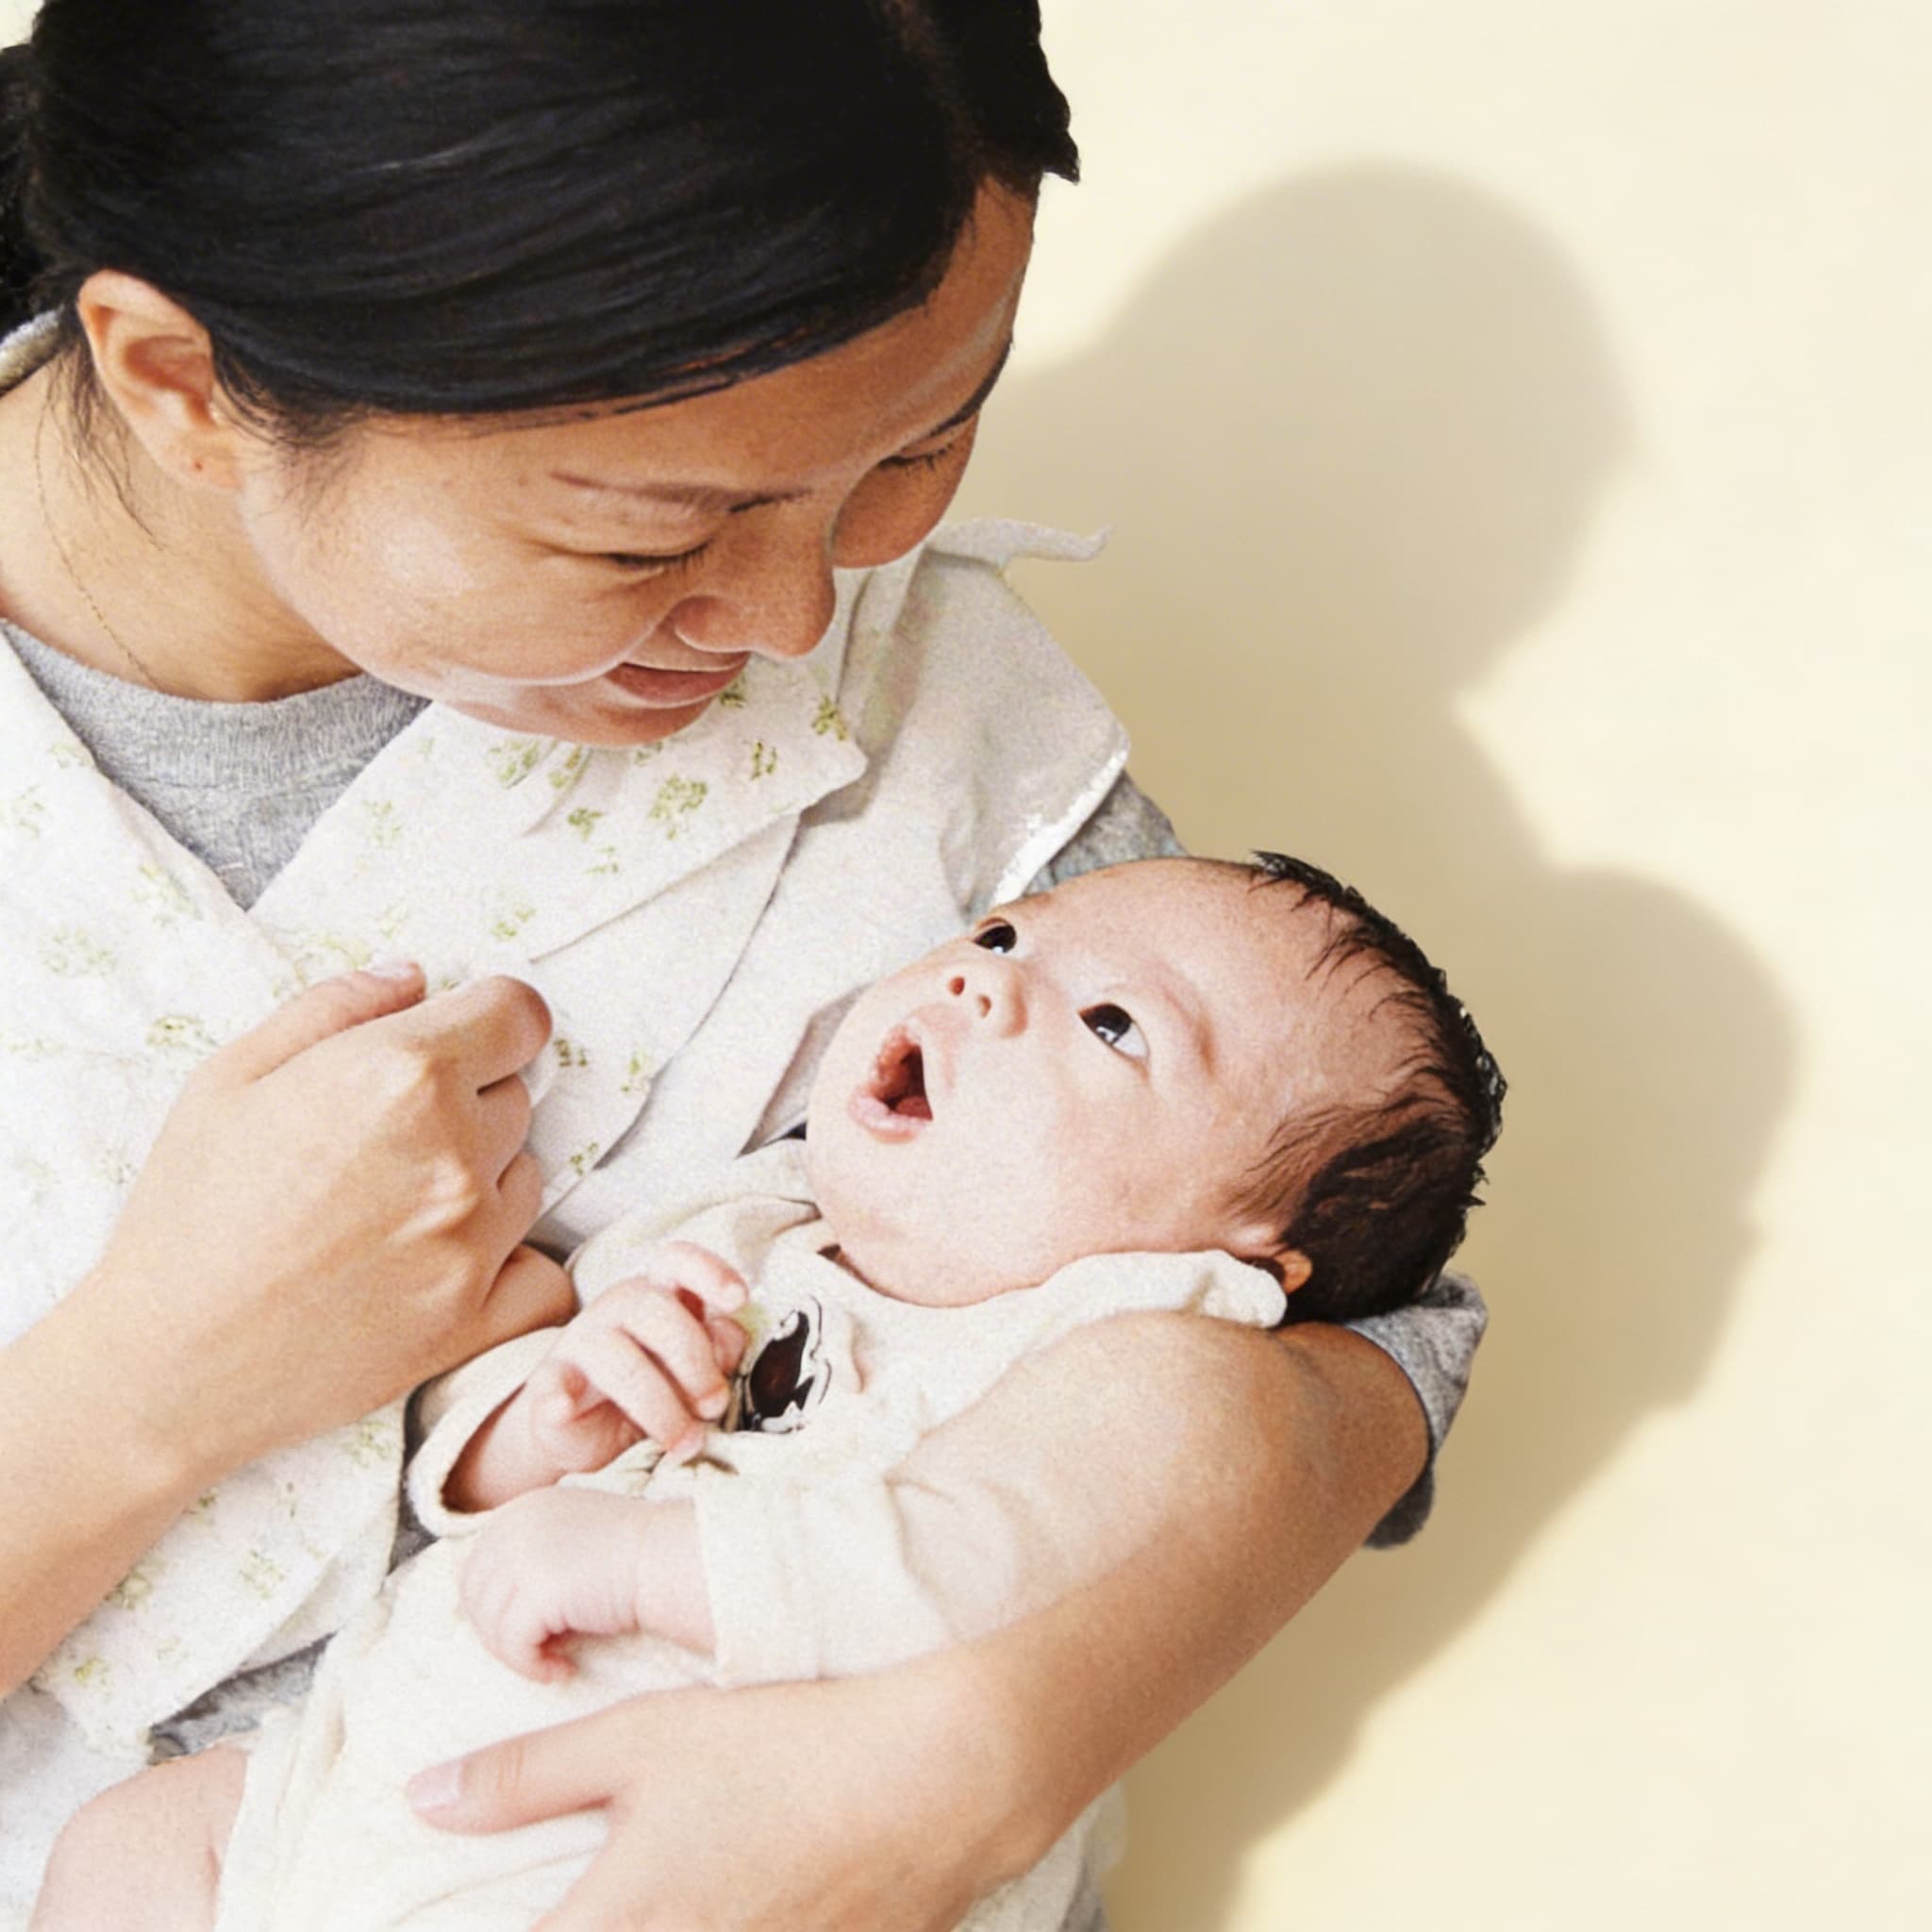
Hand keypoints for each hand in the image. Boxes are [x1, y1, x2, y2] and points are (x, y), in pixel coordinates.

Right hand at [71, 966, 575, 1481]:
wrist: (164, 1365)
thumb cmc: (186, 1213)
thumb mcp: (230, 1077)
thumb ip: (335, 1006)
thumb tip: (414, 977)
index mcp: (403, 1075)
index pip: (519, 1013)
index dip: (491, 1020)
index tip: (463, 1040)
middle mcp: (455, 1152)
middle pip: (516, 1096)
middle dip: (468, 1103)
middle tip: (385, 1143)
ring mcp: (475, 1240)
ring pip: (526, 1177)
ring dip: (485, 1181)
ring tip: (393, 1209)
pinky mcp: (479, 1318)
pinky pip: (544, 1271)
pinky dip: (512, 1266)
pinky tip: (448, 1265)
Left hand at [409, 1655, 1025, 1931]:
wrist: (933, 1777)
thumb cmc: (783, 1742)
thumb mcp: (644, 1736)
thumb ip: (526, 1775)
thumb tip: (421, 1800)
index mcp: (614, 1927)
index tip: (450, 1922)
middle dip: (572, 1929)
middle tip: (581, 1899)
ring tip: (648, 1897)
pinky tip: (717, 1907)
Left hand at [460, 1489, 651, 1681]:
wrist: (670, 1557)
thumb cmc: (635, 1556)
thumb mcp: (573, 1537)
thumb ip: (534, 1552)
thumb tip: (497, 1602)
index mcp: (522, 1508)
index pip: (477, 1568)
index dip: (494, 1608)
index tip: (527, 1631)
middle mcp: (515, 1524)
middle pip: (475, 1597)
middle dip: (499, 1634)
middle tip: (536, 1654)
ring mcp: (523, 1555)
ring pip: (491, 1625)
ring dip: (518, 1655)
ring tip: (553, 1664)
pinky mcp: (538, 1591)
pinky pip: (514, 1646)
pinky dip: (533, 1667)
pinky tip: (563, 1671)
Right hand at [519, 1243, 750, 1473]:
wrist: (578, 1428)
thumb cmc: (651, 1387)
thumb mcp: (692, 1369)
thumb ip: (717, 1349)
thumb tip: (729, 1339)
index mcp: (659, 1294)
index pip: (680, 1262)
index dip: (710, 1273)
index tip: (738, 1299)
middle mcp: (619, 1307)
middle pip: (657, 1311)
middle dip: (695, 1362)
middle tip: (713, 1406)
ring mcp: (581, 1342)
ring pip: (619, 1358)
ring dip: (659, 1406)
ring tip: (684, 1441)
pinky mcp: (549, 1383)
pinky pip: (552, 1383)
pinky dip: (557, 1395)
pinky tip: (563, 1407)